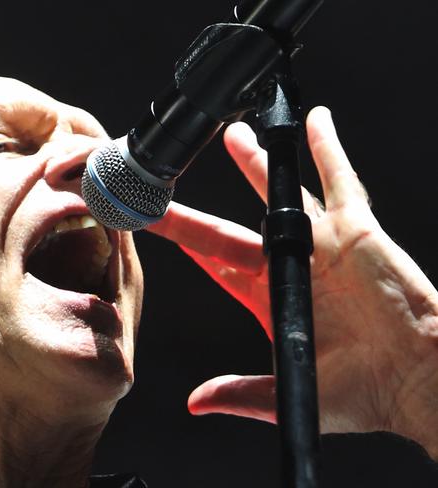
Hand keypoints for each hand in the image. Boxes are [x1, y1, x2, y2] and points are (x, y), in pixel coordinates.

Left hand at [147, 107, 437, 456]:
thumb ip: (241, 393)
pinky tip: (315, 121)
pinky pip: (339, 180)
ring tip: (231, 135)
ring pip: (278, 192)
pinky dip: (327, 149)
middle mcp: (288, 264)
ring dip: (255, 163)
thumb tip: (197, 402)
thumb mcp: (288, 393)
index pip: (214, 263)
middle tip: (165, 183)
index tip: (154, 224)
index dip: (186, 243)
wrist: (416, 377)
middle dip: (195, 208)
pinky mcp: (355, 229)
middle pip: (228, 228)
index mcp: (267, 297)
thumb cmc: (361, 390)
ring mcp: (320, 242)